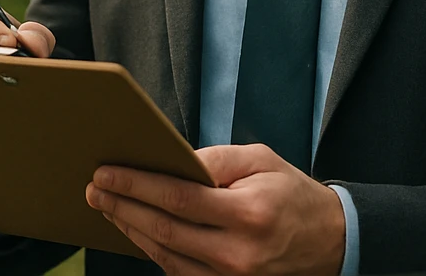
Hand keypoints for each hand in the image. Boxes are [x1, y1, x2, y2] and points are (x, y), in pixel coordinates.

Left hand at [85, 143, 344, 275]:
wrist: (331, 242)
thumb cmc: (292, 194)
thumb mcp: (261, 161)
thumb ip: (215, 159)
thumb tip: (171, 160)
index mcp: (248, 214)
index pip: (178, 199)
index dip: (137, 185)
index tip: (105, 173)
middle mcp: (238, 253)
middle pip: (164, 231)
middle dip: (123, 207)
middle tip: (94, 188)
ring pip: (166, 256)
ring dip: (131, 230)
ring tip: (108, 206)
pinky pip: (179, 272)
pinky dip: (153, 250)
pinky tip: (135, 229)